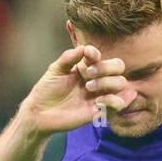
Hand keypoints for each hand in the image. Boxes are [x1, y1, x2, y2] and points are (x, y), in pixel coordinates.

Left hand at [18, 45, 134, 136]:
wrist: (40, 113)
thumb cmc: (47, 90)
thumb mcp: (55, 70)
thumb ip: (68, 58)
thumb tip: (83, 48)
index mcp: (86, 68)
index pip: (100, 57)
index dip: (96, 53)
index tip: (87, 53)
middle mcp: (96, 80)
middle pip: (118, 66)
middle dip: (106, 67)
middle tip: (88, 75)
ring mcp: (99, 95)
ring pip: (121, 83)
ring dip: (108, 82)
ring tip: (88, 88)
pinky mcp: (99, 111)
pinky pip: (118, 104)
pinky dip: (113, 100)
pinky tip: (98, 101)